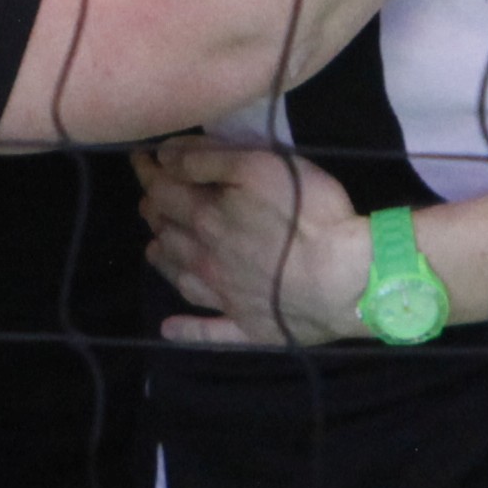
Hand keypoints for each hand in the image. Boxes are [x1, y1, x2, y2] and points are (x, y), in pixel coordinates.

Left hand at [137, 138, 373, 348]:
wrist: (347, 278)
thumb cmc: (308, 213)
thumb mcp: (260, 165)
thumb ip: (209, 159)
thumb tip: (164, 157)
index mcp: (206, 217)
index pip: (163, 191)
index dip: (148, 171)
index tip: (140, 157)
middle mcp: (206, 259)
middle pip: (168, 232)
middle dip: (155, 211)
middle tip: (151, 198)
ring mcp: (226, 296)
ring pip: (180, 276)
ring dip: (164, 259)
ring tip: (155, 247)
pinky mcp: (248, 326)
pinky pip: (208, 331)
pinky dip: (185, 329)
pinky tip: (169, 329)